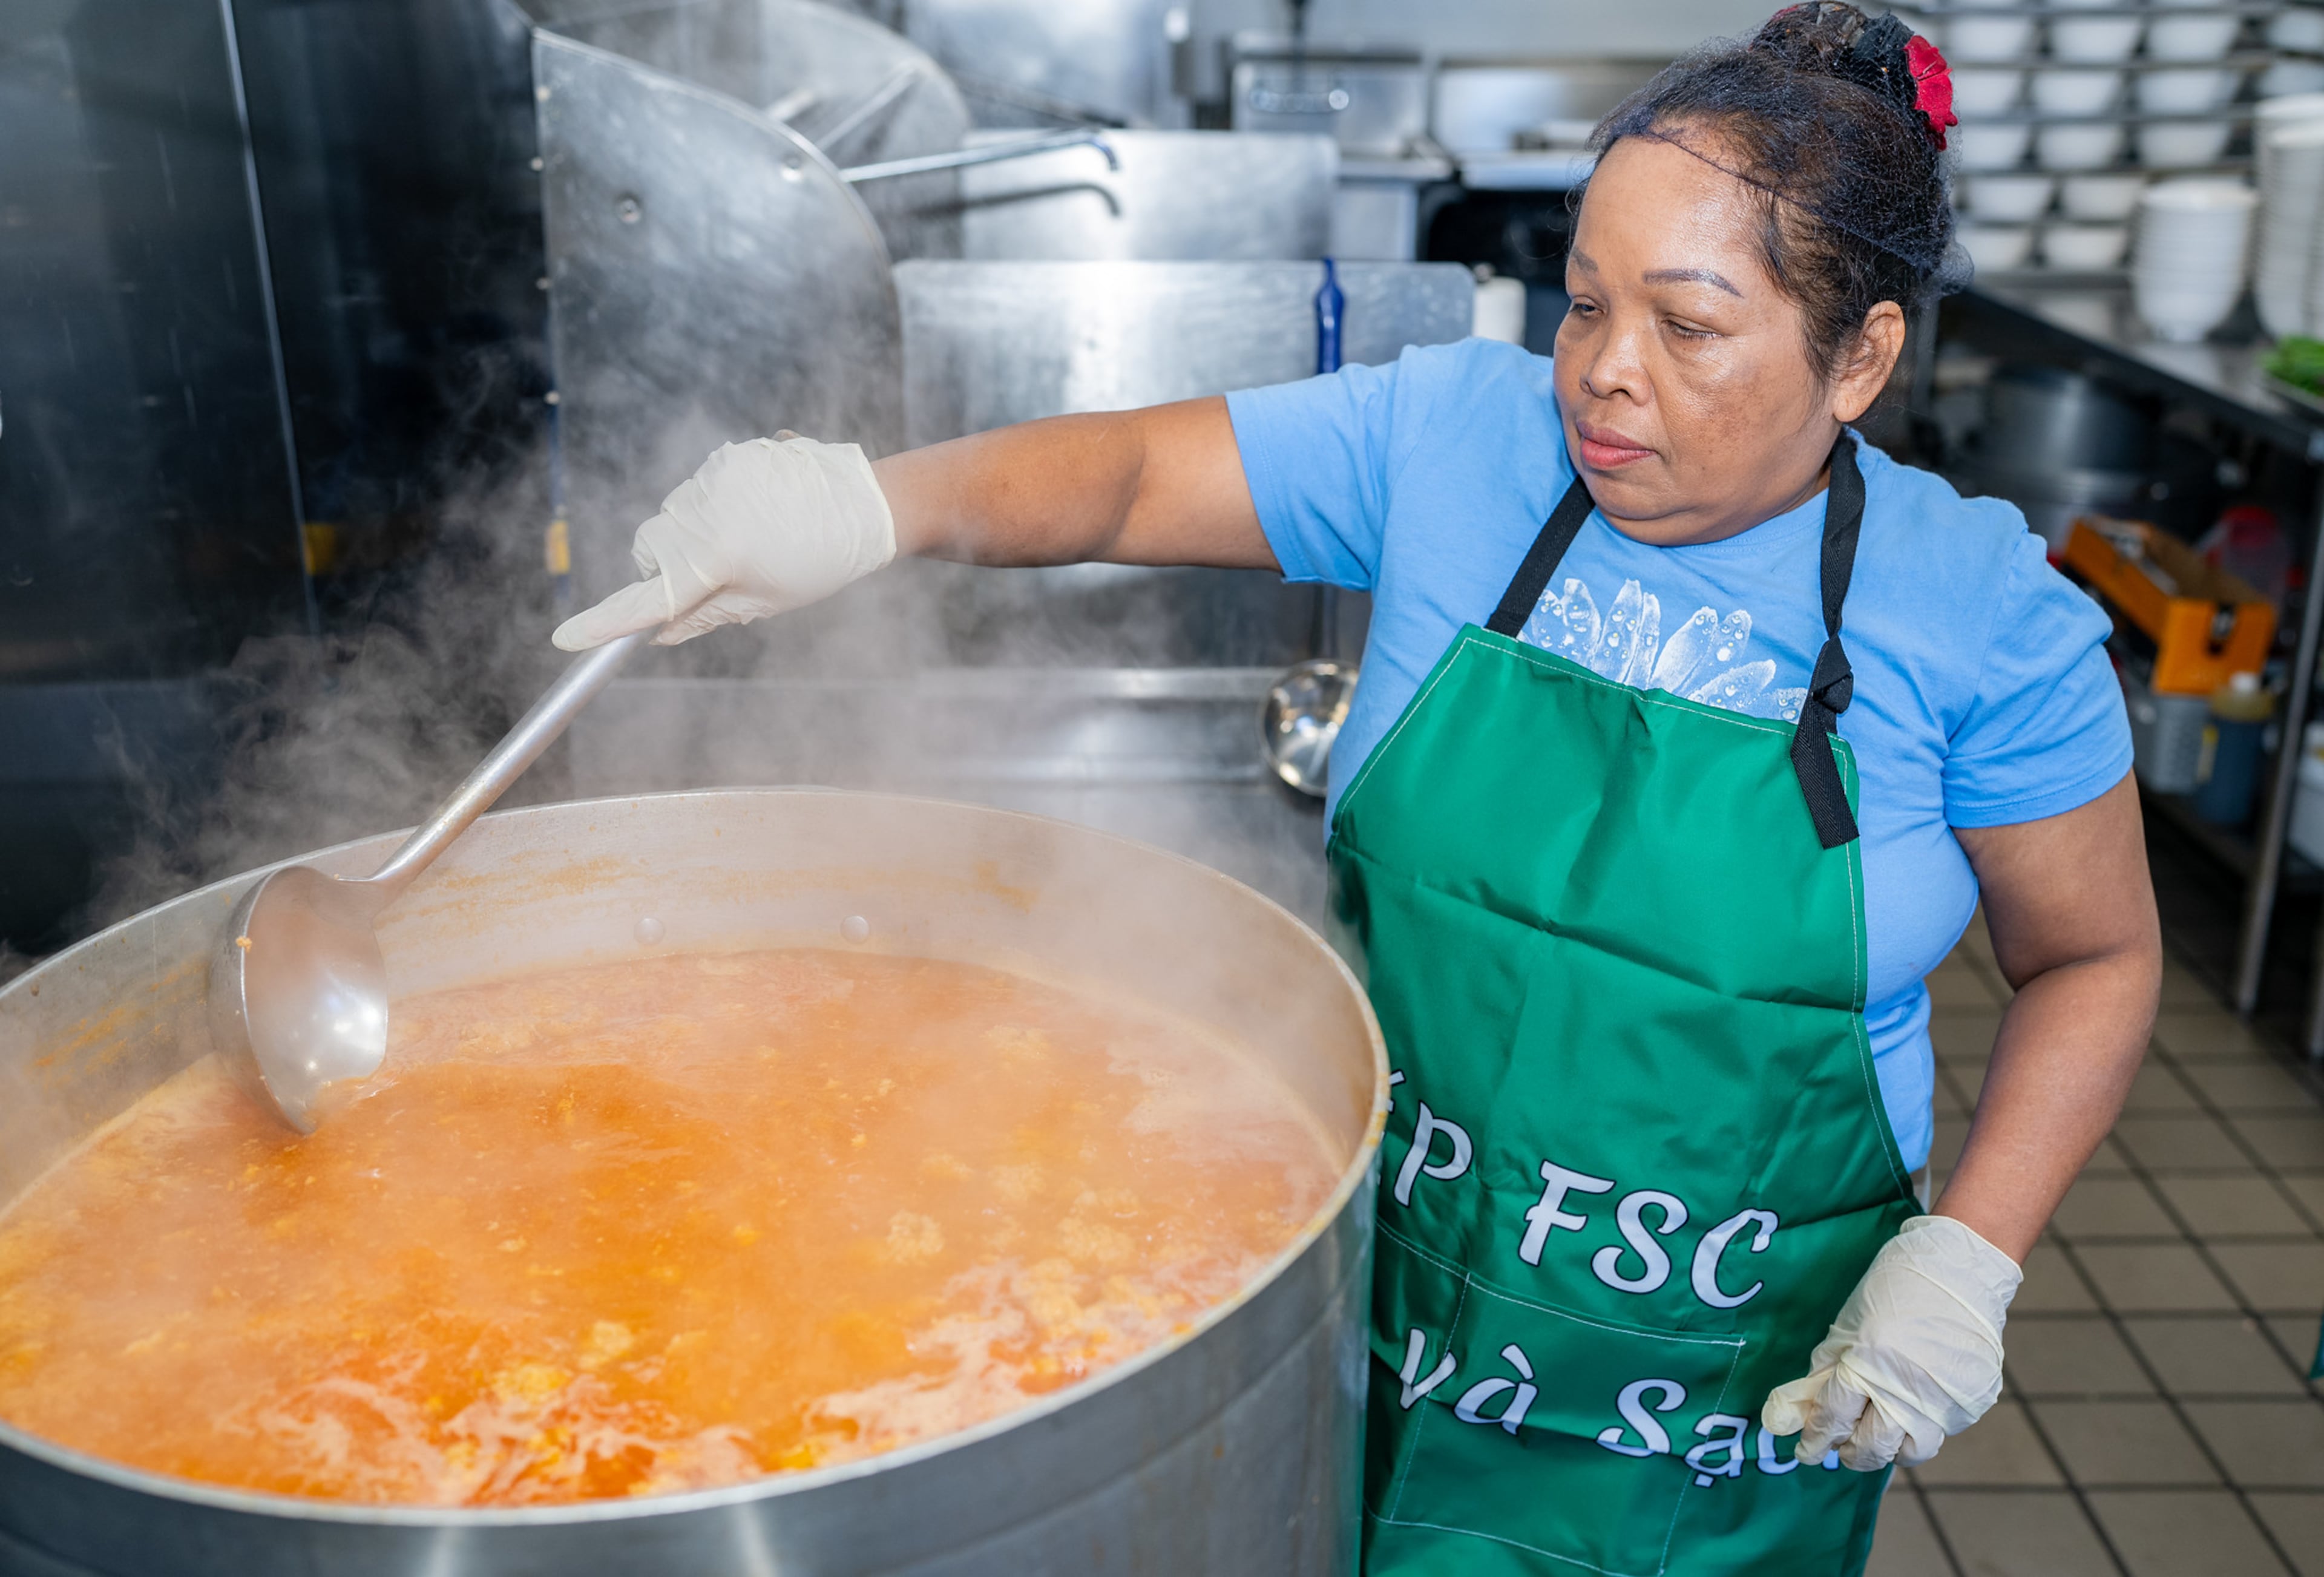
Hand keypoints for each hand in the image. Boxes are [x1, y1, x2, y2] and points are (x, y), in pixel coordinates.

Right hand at [551, 433, 894, 650]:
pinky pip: (696, 491)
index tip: (565, 640)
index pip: (650, 598)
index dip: (606, 623)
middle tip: (721, 575)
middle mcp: (707, 514)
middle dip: (670, 568)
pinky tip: (757, 510)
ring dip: (693, 535)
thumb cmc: (821, 562)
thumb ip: (705, 614)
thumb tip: (659, 632)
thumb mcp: (764, 600)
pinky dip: (711, 507)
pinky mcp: (726, 456)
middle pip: (650, 549)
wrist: (866, 505)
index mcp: (718, 558)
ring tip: (751, 537)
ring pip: (672, 519)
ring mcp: (715, 478)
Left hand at [1760, 1213, 2022, 1470]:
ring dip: (1889, 1448)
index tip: (1806, 1450)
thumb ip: (1823, 1371)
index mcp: (1869, 1364)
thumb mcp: (1847, 1325)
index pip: (1833, 1418)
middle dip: (1851, 1453)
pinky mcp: (1974, 1401)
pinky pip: (1942, 1428)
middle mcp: (1909, 1389)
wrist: (1960, 1269)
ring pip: (1912, 1450)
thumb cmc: (1895, 1288)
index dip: (1815, 1439)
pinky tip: (1913, 1402)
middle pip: (1873, 1447)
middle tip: (1842, 1448)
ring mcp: (1946, 1400)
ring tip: (1877, 1431)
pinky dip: (1922, 1423)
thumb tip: (1794, 1414)